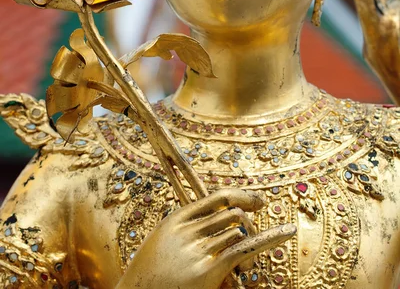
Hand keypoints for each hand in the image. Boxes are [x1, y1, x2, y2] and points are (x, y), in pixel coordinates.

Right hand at [116, 188, 295, 288]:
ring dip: (250, 238)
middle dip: (248, 223)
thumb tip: (218, 219)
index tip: (259, 202)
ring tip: (249, 250)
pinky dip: (270, 237)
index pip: (217, 198)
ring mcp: (196, 250)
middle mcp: (187, 230)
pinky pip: (244, 247)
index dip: (242, 197)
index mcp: (175, 220)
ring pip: (238, 230)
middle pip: (232, 214)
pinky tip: (287, 232)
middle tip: (254, 236)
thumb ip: (184, 230)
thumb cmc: (149, 279)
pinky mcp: (207, 271)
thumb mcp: (161, 244)